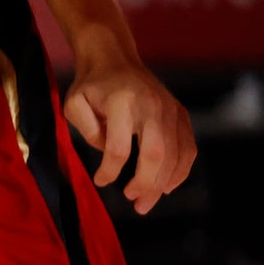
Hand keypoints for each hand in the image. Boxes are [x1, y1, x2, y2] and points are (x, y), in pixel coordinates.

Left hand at [62, 44, 195, 214]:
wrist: (115, 60)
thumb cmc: (92, 86)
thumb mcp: (74, 104)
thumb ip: (86, 130)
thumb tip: (109, 155)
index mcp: (122, 102)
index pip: (118, 147)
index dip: (110, 170)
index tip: (101, 181)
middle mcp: (152, 105)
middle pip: (156, 154)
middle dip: (146, 184)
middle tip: (135, 204)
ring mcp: (171, 109)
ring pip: (176, 154)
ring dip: (163, 183)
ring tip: (146, 203)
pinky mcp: (181, 114)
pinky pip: (188, 147)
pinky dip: (181, 170)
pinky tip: (167, 187)